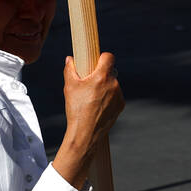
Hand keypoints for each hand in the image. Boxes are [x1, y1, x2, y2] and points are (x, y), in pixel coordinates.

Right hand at [53, 52, 124, 188]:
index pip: (109, 57)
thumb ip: (70, 70)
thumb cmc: (76, 109)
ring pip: (113, 84)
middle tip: (90, 83)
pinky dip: (109, 98)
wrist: (85, 133)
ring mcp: (119, 95)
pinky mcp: (121, 105)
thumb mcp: (69, 87)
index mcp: (101, 77)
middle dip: (101, 75)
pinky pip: (116, 96)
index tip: (96, 62)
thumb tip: (70, 59)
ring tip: (92, 98)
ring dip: (105, 87)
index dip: (102, 57)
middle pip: (110, 72)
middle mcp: (113, 84)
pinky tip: (98, 106)